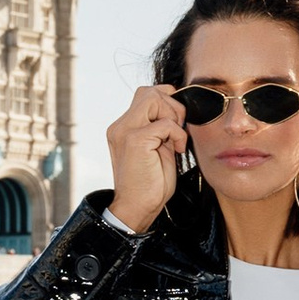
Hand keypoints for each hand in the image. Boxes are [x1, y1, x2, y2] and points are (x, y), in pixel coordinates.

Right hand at [105, 83, 188, 234]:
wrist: (137, 208)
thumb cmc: (150, 184)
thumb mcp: (157, 148)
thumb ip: (162, 127)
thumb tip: (177, 109)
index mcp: (124, 127)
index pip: (146, 94)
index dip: (166, 101)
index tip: (177, 122)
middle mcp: (120, 126)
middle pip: (149, 91)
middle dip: (171, 105)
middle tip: (178, 129)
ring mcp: (125, 131)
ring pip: (153, 98)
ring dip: (173, 116)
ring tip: (175, 139)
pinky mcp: (135, 141)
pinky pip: (165, 123)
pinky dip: (177, 134)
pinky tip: (176, 149)